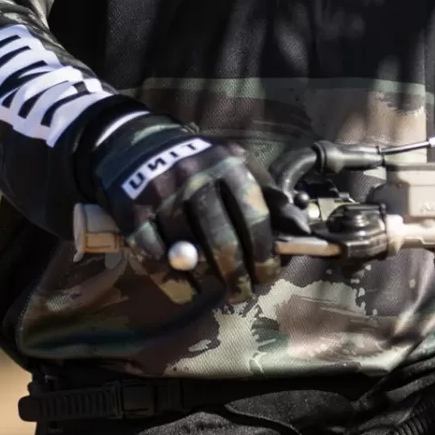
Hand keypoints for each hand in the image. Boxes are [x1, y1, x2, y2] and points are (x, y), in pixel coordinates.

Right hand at [86, 111, 278, 295]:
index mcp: (228, 164)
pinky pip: (154, 258)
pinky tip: (187, 290)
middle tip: (242, 292)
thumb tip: (302, 230)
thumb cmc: (199, 164)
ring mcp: (161, 194)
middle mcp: (195, 176)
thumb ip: (268, 196)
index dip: (265, 254)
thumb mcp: (237, 167)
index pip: (255, 217)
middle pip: (223, 242)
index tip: (267, 275)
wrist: (136, 143)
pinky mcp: (131, 211)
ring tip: (216, 290)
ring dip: (207, 282)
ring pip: (190, 255)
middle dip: (238, 277)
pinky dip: (174, 283)